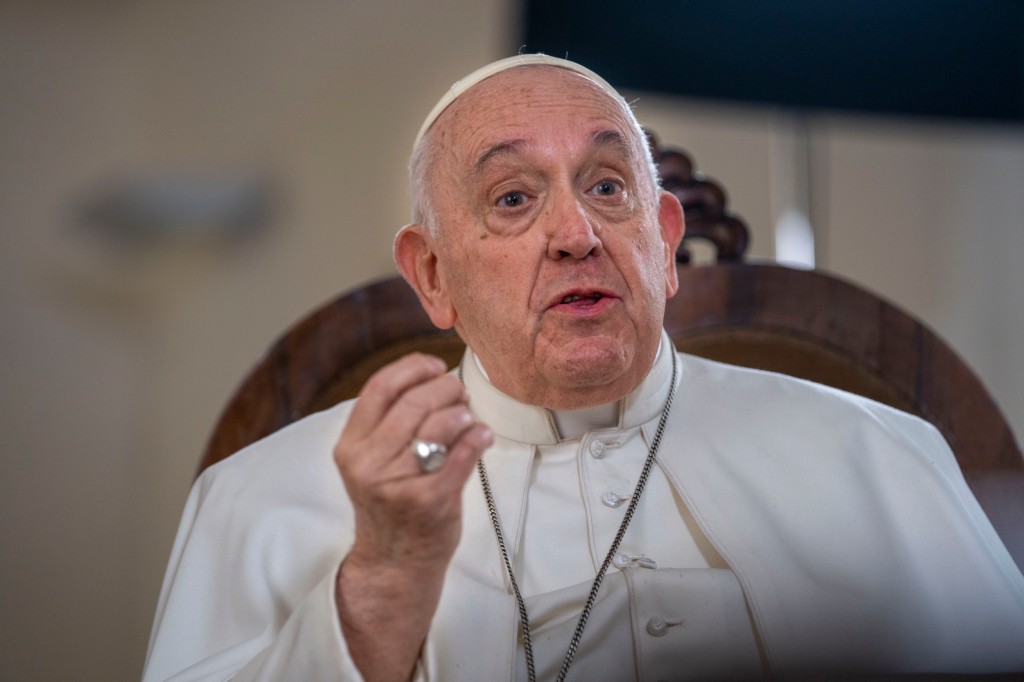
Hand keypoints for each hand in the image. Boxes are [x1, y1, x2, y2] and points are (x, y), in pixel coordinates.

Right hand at [333, 353, 491, 680]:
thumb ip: (388, 423)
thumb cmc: (389, 504)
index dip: (413, 367)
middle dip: (446, 387)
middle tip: (459, 393)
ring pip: (441, 423)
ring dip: (462, 412)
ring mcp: (400, 483)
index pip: (380, 387)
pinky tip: (482, 435)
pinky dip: (478, 437)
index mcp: (351, 446)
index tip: (434, 366)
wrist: (393, 564)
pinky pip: (463, 454)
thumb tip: (433, 376)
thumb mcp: (370, 462)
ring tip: (467, 418)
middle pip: (415, 400)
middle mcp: (369, 463)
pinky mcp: (431, 500)